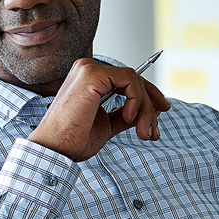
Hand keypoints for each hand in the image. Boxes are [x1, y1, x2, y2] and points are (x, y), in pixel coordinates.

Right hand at [29, 58, 170, 161]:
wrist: (55, 150)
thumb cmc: (73, 140)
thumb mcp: (107, 125)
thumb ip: (124, 115)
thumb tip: (147, 111)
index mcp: (89, 79)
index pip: (126, 80)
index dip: (148, 95)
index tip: (162, 112)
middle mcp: (88, 68)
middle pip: (133, 79)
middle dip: (150, 105)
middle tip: (154, 131)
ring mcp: (89, 68)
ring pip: (134, 80)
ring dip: (146, 108)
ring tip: (144, 132)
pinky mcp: (92, 74)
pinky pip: (129, 80)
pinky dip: (137, 100)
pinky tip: (130, 118)